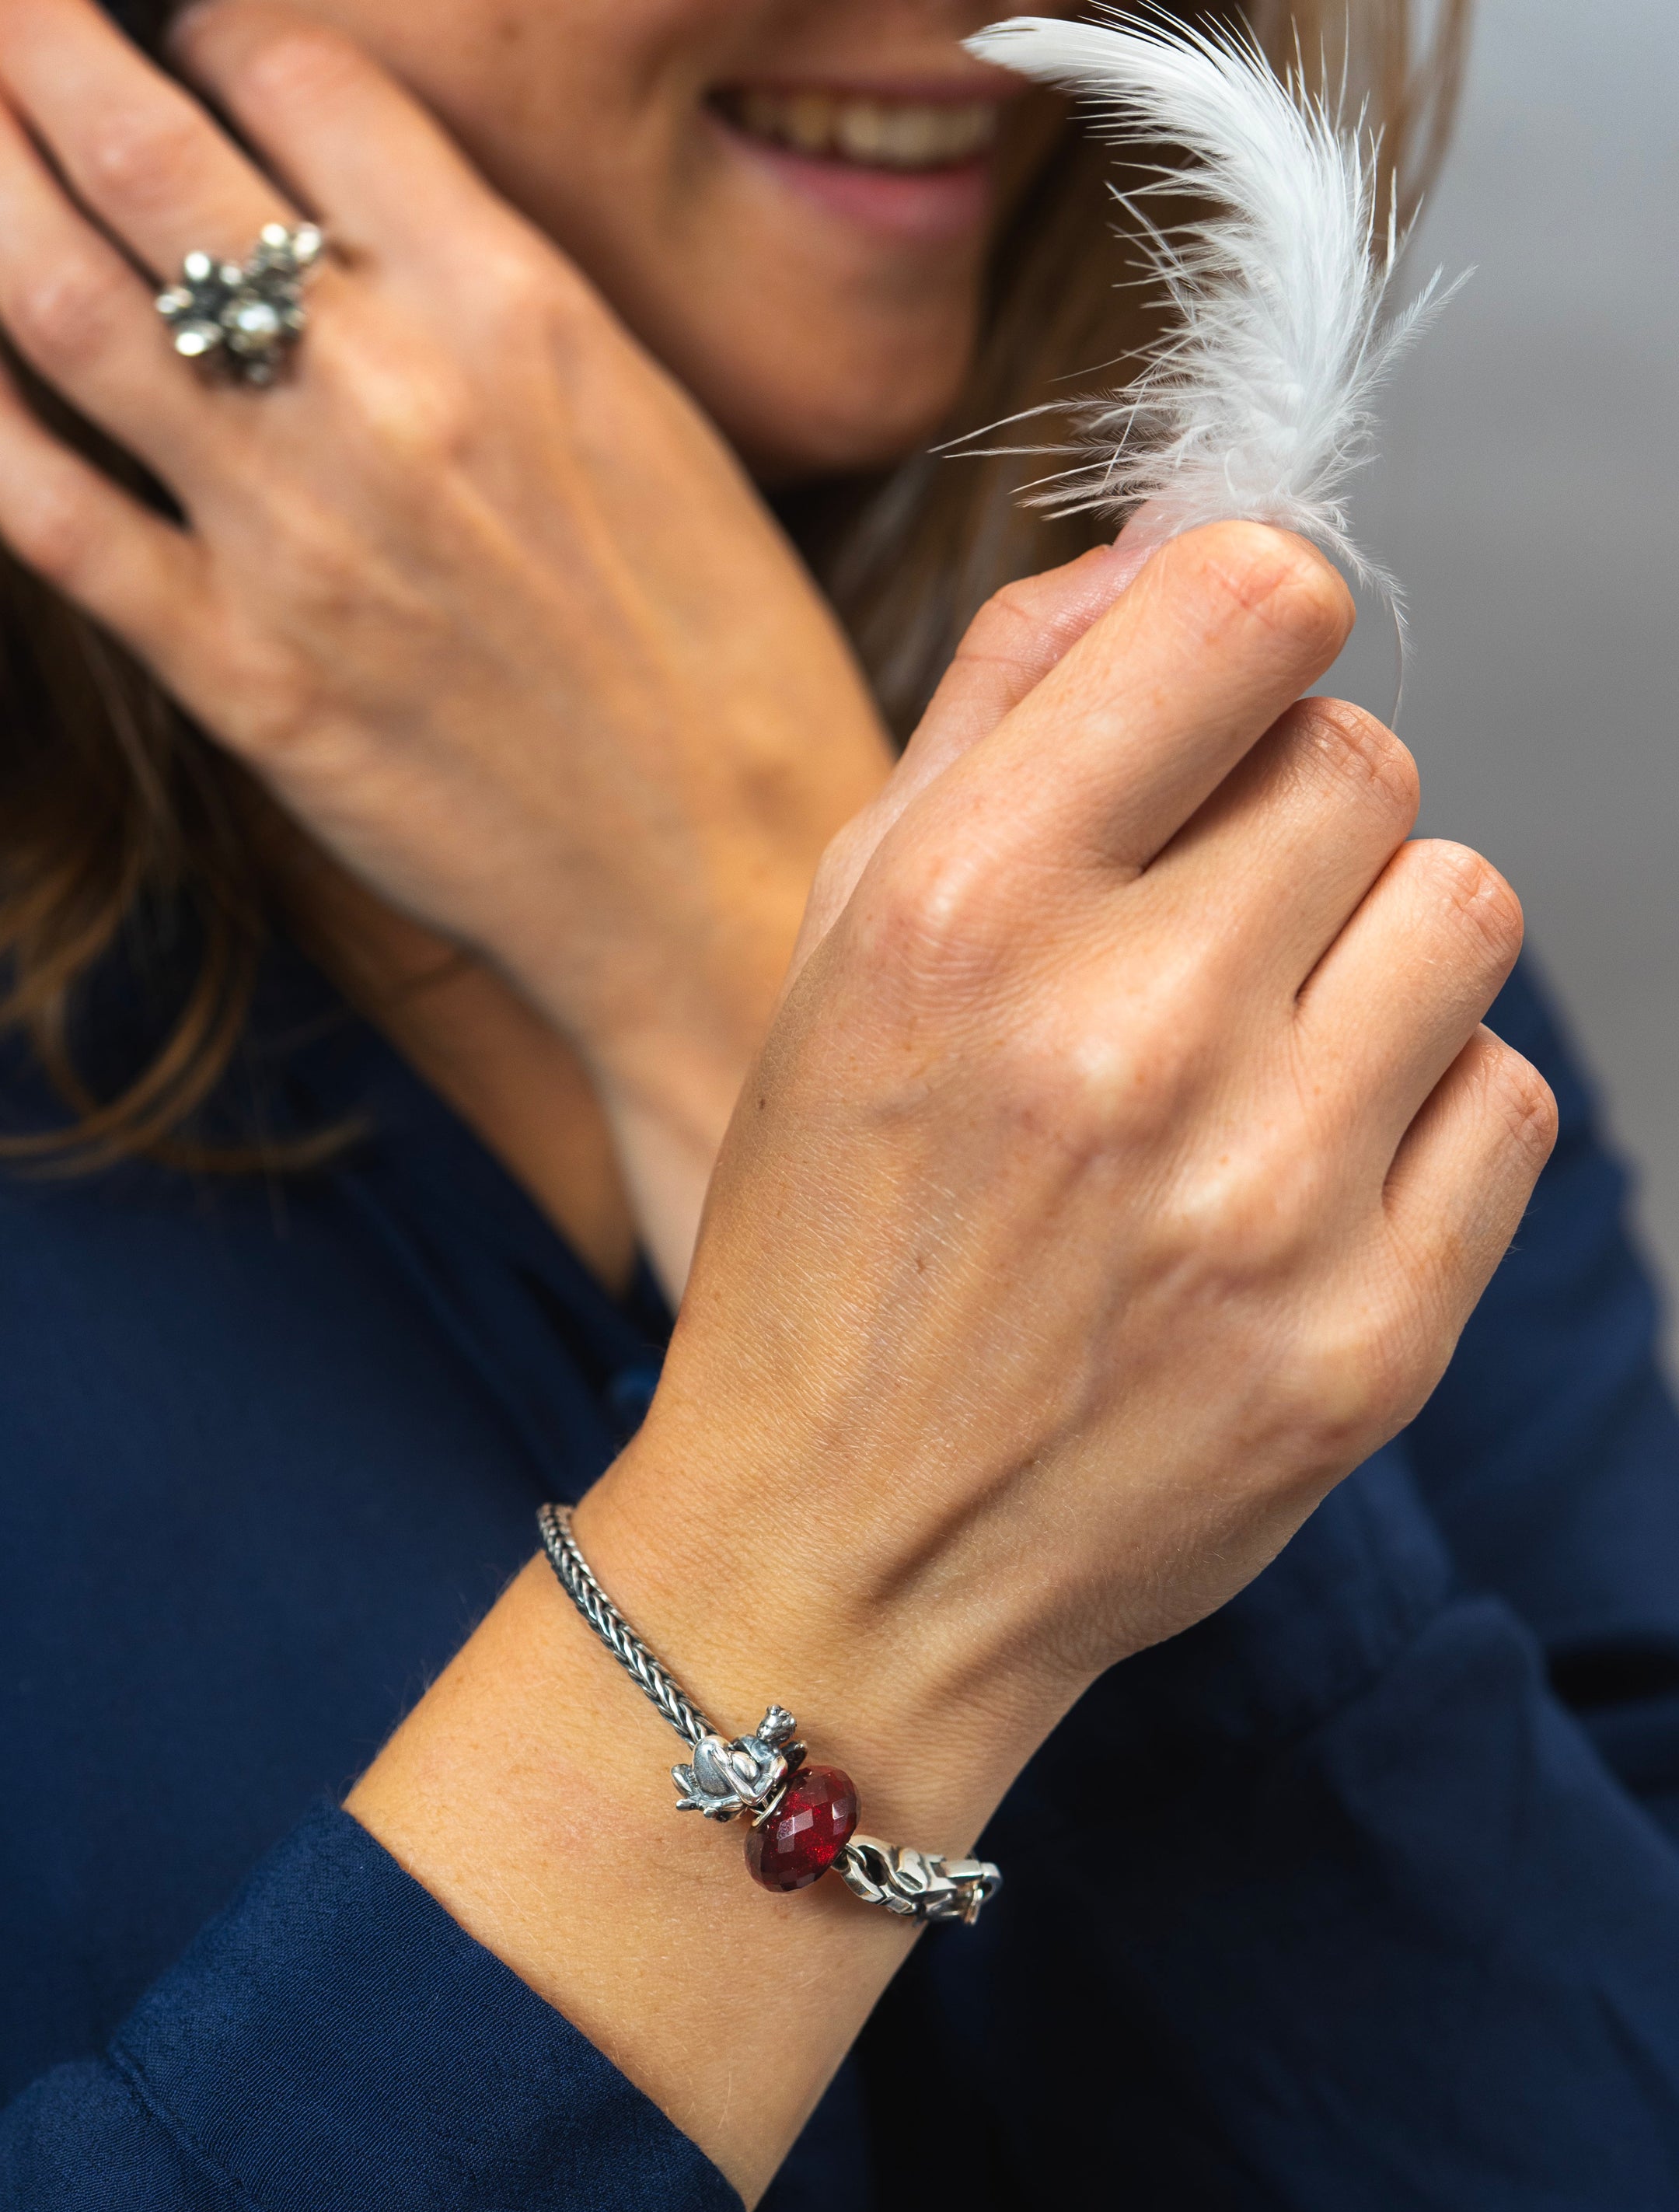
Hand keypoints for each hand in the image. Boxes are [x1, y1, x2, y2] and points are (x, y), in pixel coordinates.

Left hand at [0, 0, 894, 1283]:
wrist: (727, 886)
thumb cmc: (736, 671)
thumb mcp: (666, 430)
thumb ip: (513, 309)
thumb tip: (388, 221)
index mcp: (525, 313)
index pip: (309, 84)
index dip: (218, 26)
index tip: (182, 28)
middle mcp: (393, 399)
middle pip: (159, 155)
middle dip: (40, 35)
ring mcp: (300, 543)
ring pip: (77, 308)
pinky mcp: (247, 681)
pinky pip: (62, 522)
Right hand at [593, 524, 1549, 1793]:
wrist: (842, 1555)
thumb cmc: (826, 1235)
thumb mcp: (842, 942)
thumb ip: (1005, 709)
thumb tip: (1183, 539)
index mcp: (967, 911)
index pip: (1252, 605)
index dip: (1252, 624)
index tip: (1223, 695)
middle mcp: (1127, 1038)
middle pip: (1366, 760)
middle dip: (1286, 818)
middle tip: (1194, 936)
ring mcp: (1267, 1199)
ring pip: (1463, 908)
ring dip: (1367, 955)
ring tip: (1251, 1059)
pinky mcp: (1371, 1335)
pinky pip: (1502, 1095)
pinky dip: (1414, 1111)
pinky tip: (1295, 1178)